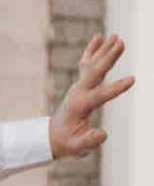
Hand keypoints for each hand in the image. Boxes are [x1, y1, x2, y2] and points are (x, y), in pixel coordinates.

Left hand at [49, 33, 134, 158]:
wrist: (52, 137)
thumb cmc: (67, 143)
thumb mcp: (77, 148)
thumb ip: (88, 141)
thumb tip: (101, 134)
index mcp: (80, 106)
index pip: (101, 95)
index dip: (116, 88)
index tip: (133, 79)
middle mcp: (78, 92)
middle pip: (96, 72)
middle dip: (108, 57)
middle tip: (121, 42)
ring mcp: (78, 87)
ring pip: (93, 65)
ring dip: (104, 50)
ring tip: (117, 37)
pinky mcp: (80, 85)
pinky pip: (87, 64)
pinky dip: (93, 50)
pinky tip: (99, 37)